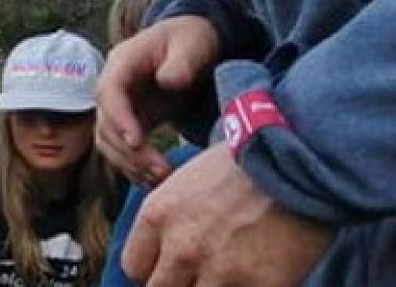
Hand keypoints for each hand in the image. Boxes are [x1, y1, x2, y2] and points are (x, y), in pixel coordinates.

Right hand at [96, 16, 222, 185]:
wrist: (193, 44)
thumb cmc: (192, 39)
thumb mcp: (193, 43)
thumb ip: (182, 61)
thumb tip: (168, 82)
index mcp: (122, 62)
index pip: (108, 92)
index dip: (118, 118)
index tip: (137, 141)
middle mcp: (112, 86)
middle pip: (106, 123)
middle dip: (130, 151)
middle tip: (162, 170)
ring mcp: (119, 106)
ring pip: (109, 141)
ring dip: (130, 163)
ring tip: (162, 178)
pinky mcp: (130, 121)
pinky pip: (121, 149)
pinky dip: (134, 166)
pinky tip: (155, 179)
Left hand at [122, 144, 330, 285]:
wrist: (300, 160)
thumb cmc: (245, 165)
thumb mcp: (186, 183)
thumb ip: (169, 220)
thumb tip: (165, 250)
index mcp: (157, 217)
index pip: (134, 268)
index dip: (154, 272)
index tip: (171, 270)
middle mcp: (181, 247)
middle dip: (179, 284)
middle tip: (201, 274)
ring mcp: (219, 269)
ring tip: (232, 273)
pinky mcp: (259, 284)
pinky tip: (259, 276)